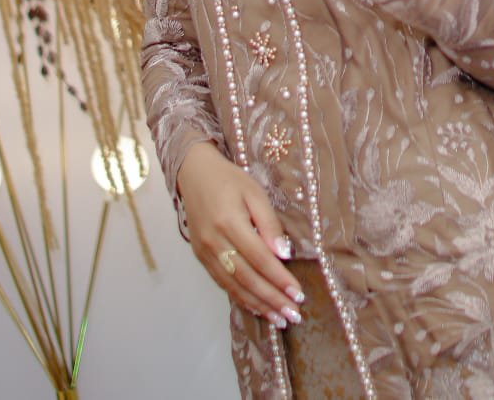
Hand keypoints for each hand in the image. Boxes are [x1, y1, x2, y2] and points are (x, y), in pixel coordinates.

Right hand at [176, 141, 302, 327]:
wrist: (195, 174)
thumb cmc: (230, 180)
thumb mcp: (254, 192)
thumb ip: (269, 223)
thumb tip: (284, 254)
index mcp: (230, 223)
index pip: (260, 259)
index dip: (279, 279)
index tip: (298, 294)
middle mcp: (215, 242)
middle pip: (247, 278)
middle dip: (272, 299)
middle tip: (293, 315)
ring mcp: (205, 253)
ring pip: (234, 286)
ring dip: (258, 305)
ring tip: (279, 319)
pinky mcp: (201, 258)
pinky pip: (222, 283)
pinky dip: (240, 298)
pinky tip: (256, 307)